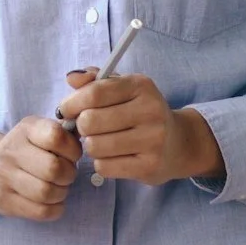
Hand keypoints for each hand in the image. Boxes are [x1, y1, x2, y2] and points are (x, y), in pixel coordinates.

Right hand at [0, 117, 83, 220]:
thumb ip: (64, 133)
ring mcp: (3, 177)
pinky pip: (41, 211)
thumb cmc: (26, 150)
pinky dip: (55, 208)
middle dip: (69, 175)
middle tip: (66, 175)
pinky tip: (52, 201)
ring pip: (47, 192)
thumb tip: (90, 139)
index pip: (56, 137)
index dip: (72, 150)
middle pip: (54, 169)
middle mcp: (10, 151)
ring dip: (61, 193)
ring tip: (58, 187)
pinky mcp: (3, 201)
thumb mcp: (40, 131)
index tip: (71, 155)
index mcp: (25, 129)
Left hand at [57, 72, 225, 184]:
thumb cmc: (141, 113)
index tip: (66, 110)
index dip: (71, 103)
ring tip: (102, 142)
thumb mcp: (123, 89)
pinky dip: (101, 163)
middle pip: (90, 121)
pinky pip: (104, 167)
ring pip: (94, 146)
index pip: (94, 93)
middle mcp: (151, 111)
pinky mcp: (149, 166)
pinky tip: (113, 157)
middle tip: (88, 128)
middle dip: (81, 127)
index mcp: (141, 86)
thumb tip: (71, 78)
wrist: (179, 143)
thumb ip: (95, 81)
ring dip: (91, 146)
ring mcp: (153, 140)